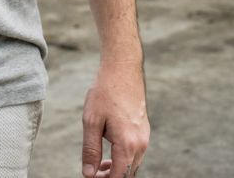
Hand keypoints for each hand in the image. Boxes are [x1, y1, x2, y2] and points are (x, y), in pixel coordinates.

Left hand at [81, 63, 148, 177]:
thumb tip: (88, 174)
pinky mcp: (144, 130)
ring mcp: (145, 137)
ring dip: (117, 168)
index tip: (89, 176)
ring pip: (132, 164)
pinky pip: (136, 153)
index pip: (118, 177)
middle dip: (110, 176)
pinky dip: (124, 157)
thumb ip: (90, 150)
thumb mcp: (91, 120)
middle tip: (92, 171)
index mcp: (128, 144)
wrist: (122, 68)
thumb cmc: (105, 92)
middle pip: (127, 174)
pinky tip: (109, 149)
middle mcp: (141, 144)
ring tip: (99, 163)